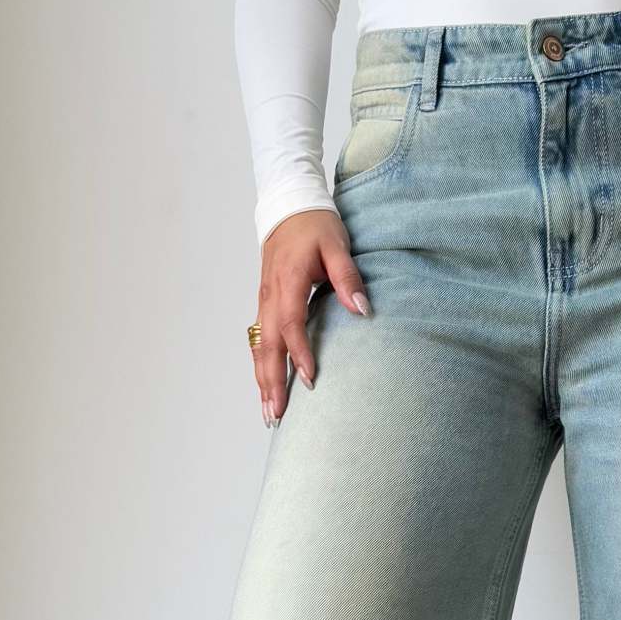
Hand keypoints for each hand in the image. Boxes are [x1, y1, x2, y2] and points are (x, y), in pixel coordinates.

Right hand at [253, 207, 369, 426]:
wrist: (288, 205)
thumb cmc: (315, 225)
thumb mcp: (338, 245)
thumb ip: (348, 278)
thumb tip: (362, 311)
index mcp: (289, 280)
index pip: (291, 322)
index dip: (299, 352)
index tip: (309, 378)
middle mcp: (271, 294)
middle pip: (267, 344)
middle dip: (271, 381)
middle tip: (278, 413)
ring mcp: (264, 300)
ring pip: (258, 347)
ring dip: (262, 381)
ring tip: (270, 413)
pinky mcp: (264, 304)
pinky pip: (259, 341)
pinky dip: (261, 367)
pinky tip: (266, 388)